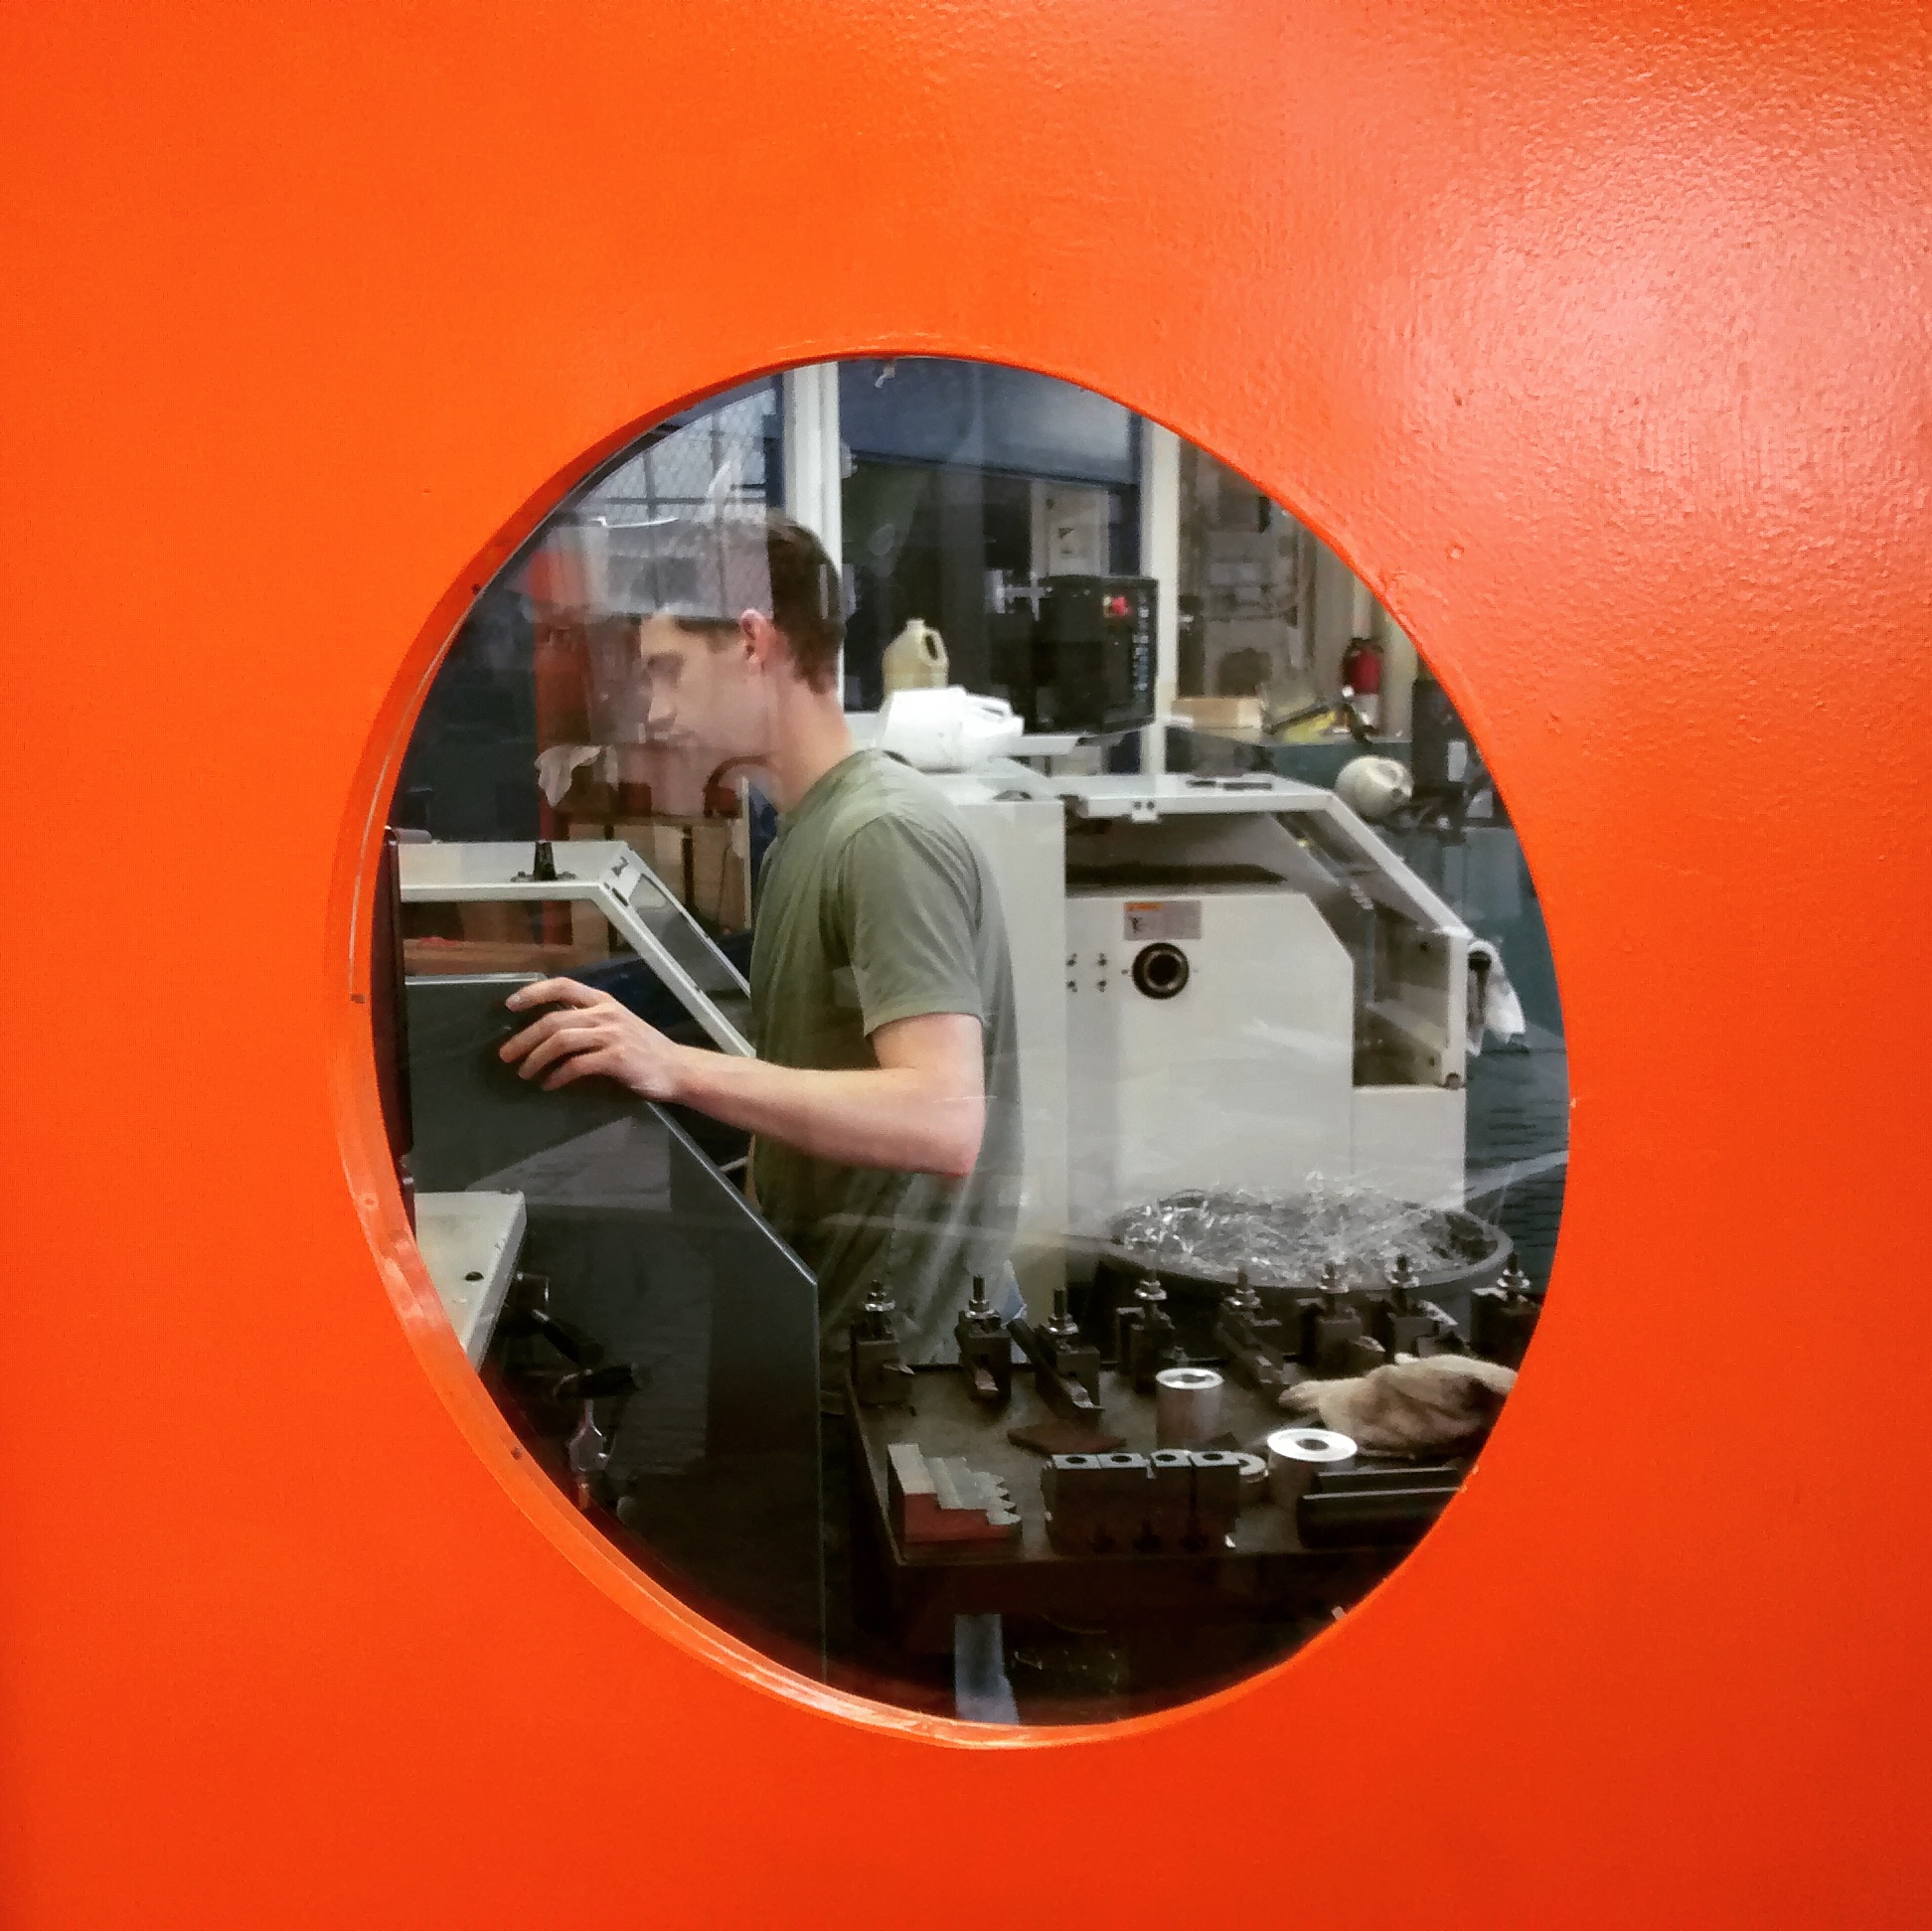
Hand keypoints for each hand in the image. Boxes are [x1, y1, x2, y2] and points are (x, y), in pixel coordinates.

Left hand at [499, 979, 687, 1100]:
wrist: (677, 1068)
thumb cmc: (643, 1048)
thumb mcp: (616, 1024)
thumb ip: (587, 1021)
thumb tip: (547, 1029)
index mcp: (603, 1001)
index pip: (563, 986)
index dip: (534, 993)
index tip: (510, 1005)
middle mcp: (605, 1013)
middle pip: (553, 1020)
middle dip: (523, 1038)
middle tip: (505, 1056)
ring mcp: (611, 1035)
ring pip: (560, 1040)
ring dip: (536, 1058)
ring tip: (524, 1073)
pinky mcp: (616, 1059)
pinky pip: (576, 1065)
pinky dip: (557, 1076)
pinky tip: (549, 1085)